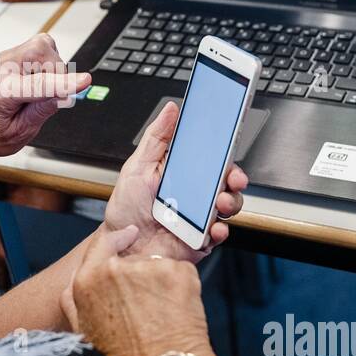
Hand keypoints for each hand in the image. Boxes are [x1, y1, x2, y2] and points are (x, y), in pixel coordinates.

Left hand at [0, 34, 90, 164]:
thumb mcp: (20, 133)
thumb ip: (42, 111)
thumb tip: (64, 94)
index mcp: (0, 93)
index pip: (38, 85)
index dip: (63, 83)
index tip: (85, 81)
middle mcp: (0, 70)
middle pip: (41, 53)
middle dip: (58, 73)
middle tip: (55, 96)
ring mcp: (5, 58)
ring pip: (42, 46)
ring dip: (53, 67)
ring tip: (41, 90)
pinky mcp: (12, 54)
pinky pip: (39, 46)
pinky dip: (48, 62)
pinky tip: (39, 78)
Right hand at [62, 225, 213, 355]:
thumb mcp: (83, 332)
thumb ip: (72, 301)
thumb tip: (72, 283)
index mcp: (88, 280)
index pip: (102, 244)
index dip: (117, 239)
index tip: (128, 235)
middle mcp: (116, 269)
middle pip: (134, 259)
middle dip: (142, 276)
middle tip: (146, 308)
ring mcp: (149, 268)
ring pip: (159, 265)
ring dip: (163, 283)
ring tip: (161, 315)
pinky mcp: (178, 272)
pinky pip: (181, 272)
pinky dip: (183, 287)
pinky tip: (177, 311)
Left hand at [104, 101, 246, 261]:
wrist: (120, 245)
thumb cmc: (127, 208)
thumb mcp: (137, 167)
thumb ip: (156, 138)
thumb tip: (171, 110)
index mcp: (184, 175)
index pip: (212, 160)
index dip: (224, 153)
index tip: (229, 146)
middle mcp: (196, 196)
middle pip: (227, 182)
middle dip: (235, 178)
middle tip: (232, 178)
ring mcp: (200, 218)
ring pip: (229, 207)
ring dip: (230, 202)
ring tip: (219, 203)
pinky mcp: (200, 241)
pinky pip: (219, 235)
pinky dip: (220, 231)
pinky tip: (213, 228)